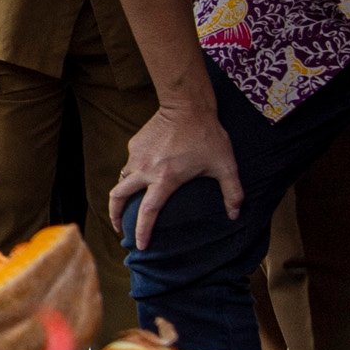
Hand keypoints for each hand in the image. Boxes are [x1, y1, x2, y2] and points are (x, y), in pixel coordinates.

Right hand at [107, 94, 240, 241]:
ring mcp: (137, 155)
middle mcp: (145, 169)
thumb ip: (232, 192)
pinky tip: (143, 174)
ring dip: (123, 194)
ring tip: (129, 203)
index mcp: (165, 179)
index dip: (142, 231)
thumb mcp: (225, 165)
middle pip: (118, 197)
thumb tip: (235, 215)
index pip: (147, 212)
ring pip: (121, 180)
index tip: (140, 245)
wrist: (187, 104)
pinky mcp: (134, 144)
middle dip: (114, 216)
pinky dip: (133, 173)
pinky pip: (129, 163)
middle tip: (120, 228)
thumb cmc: (208, 135)